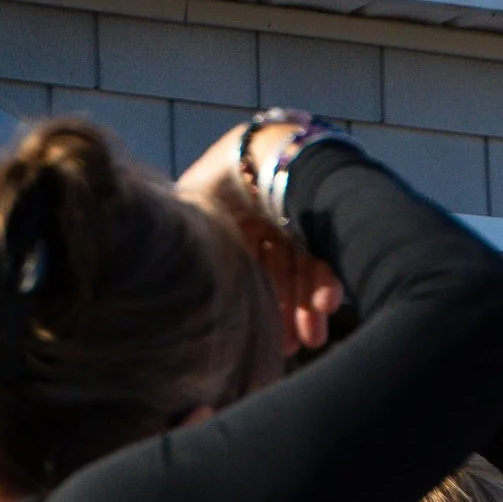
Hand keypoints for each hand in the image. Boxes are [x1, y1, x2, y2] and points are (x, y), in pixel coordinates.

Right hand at [176, 120, 344, 356]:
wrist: (258, 156)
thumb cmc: (219, 188)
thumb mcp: (195, 218)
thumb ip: (193, 243)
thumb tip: (174, 283)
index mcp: (238, 219)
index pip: (252, 267)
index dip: (261, 302)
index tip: (269, 337)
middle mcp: (269, 217)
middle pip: (282, 272)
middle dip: (289, 311)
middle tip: (297, 346)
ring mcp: (297, 215)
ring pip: (306, 267)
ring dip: (310, 304)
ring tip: (313, 338)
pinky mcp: (325, 214)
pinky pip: (327, 251)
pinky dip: (328, 279)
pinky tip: (328, 304)